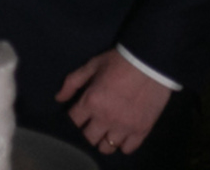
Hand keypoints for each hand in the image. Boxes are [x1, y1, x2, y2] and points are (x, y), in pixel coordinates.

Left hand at [55, 50, 170, 158]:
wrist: (150, 61)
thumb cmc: (119, 61)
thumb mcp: (92, 65)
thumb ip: (72, 82)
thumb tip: (58, 98)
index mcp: (91, 101)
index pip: (73, 122)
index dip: (73, 119)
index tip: (78, 115)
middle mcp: (106, 118)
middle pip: (88, 138)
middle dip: (87, 131)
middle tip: (93, 123)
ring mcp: (124, 126)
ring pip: (106, 148)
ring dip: (104, 140)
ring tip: (107, 131)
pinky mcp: (141, 130)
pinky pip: (127, 149)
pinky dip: (123, 144)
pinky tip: (122, 134)